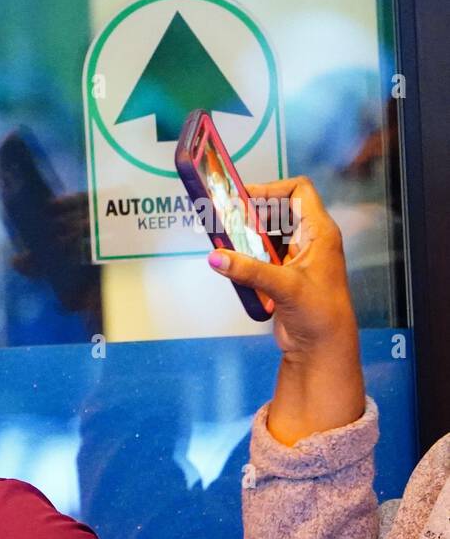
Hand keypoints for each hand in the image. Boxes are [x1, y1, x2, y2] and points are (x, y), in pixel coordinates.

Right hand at [205, 176, 364, 445]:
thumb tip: (217, 256)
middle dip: (250, 214)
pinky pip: (258, 256)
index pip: (298, 192)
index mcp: (320, 233)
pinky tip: (233, 264)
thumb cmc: (320, 314)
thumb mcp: (284, 287)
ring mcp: (294, 257)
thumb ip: (249, 270)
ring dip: (245, 236)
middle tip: (226, 219)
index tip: (245, 200)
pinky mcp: (281, 275)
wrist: (321, 348)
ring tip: (226, 240)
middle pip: (276, 211)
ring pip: (265, 234)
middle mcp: (308, 240)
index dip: (272, 190)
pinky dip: (244, 257)